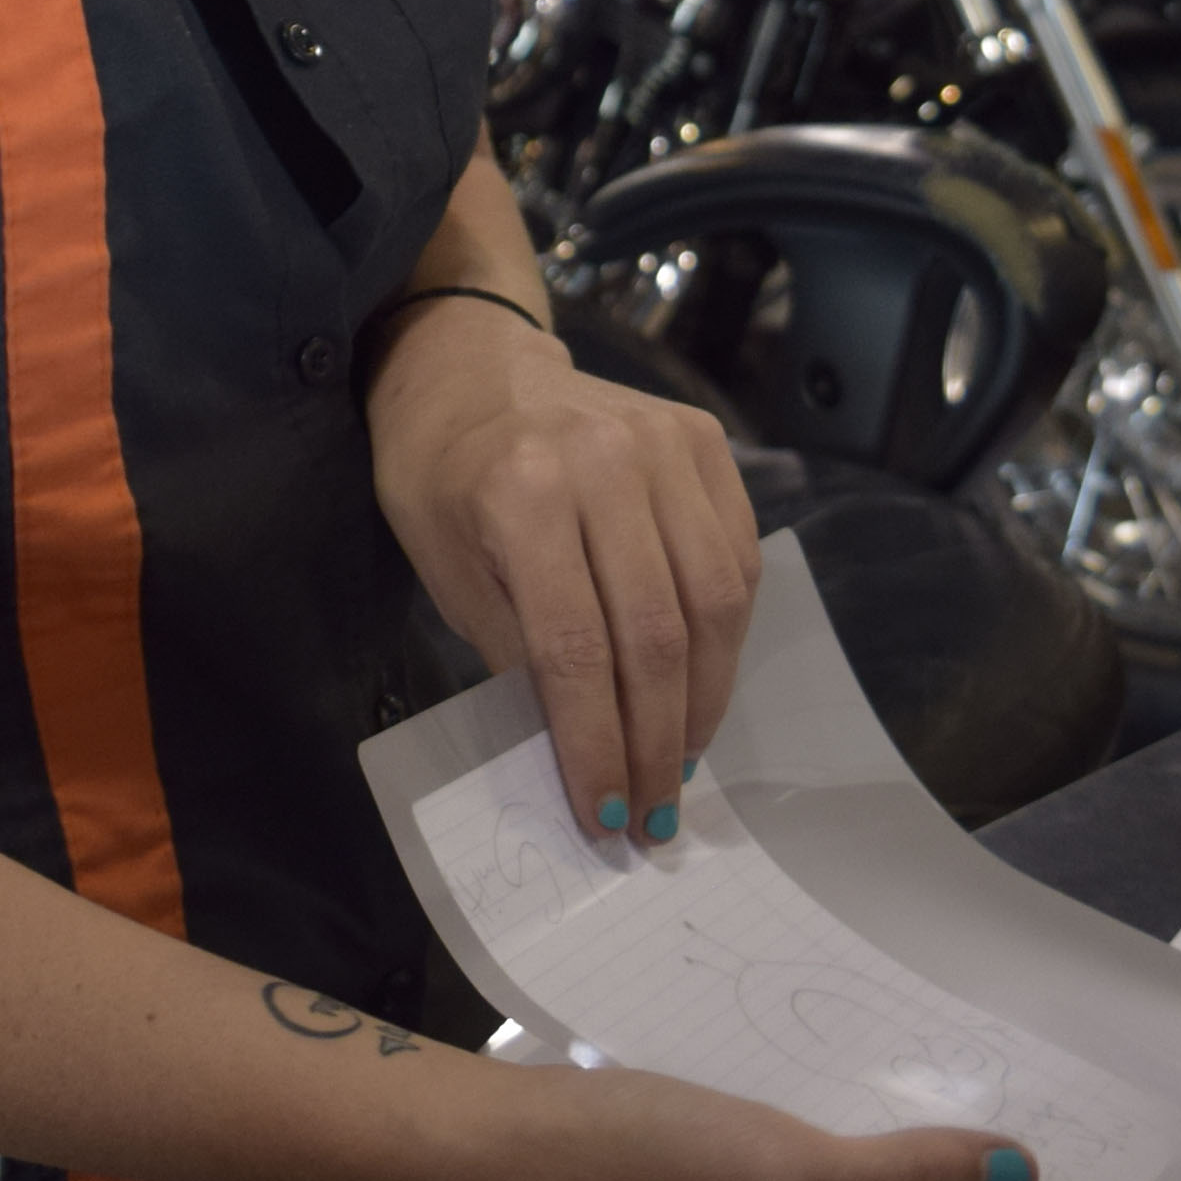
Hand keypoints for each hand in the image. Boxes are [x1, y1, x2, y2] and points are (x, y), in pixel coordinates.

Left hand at [368, 298, 758, 849]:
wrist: (472, 368)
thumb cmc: (442, 476)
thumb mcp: (447, 570)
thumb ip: (516, 654)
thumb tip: (585, 753)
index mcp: (522, 495)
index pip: (576, 651)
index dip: (596, 744)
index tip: (605, 812)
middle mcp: (605, 462)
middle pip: (656, 635)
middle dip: (658, 742)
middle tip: (655, 811)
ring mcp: (666, 445)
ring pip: (714, 602)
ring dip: (705, 700)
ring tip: (683, 759)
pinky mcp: (704, 442)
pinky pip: (738, 558)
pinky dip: (728, 634)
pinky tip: (703, 684)